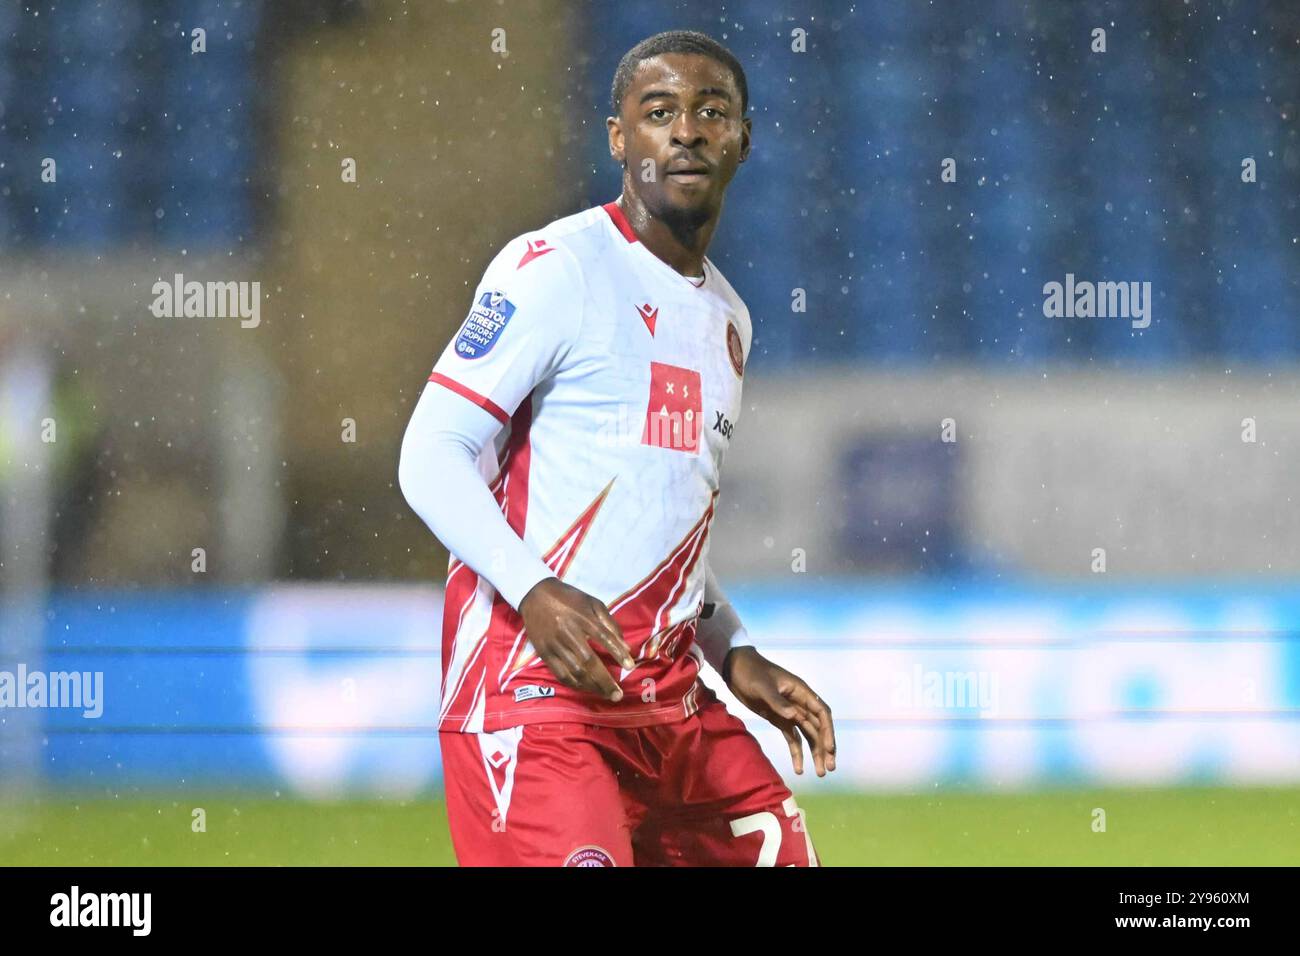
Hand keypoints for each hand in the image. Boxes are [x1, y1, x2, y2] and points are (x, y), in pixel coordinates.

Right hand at [518, 578, 634, 701]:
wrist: (535, 594)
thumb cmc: (569, 598)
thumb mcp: (592, 603)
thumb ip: (609, 623)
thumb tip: (625, 647)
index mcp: (583, 618)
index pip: (604, 638)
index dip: (617, 654)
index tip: (630, 667)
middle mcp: (569, 633)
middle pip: (589, 661)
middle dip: (605, 680)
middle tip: (618, 695)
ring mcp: (555, 645)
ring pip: (575, 671)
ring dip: (592, 686)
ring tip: (605, 694)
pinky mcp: (544, 653)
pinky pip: (560, 673)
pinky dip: (574, 684)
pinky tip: (586, 689)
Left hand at [723, 646, 836, 775]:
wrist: (735, 669)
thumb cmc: (751, 673)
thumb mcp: (762, 686)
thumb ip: (777, 701)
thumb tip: (794, 716)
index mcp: (800, 691)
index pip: (821, 713)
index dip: (828, 731)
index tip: (829, 748)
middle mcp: (800, 703)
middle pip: (818, 728)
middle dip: (825, 748)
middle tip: (828, 769)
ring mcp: (790, 712)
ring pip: (808, 735)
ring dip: (815, 753)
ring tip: (820, 773)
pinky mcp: (779, 720)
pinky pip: (793, 738)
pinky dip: (797, 753)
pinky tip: (799, 769)